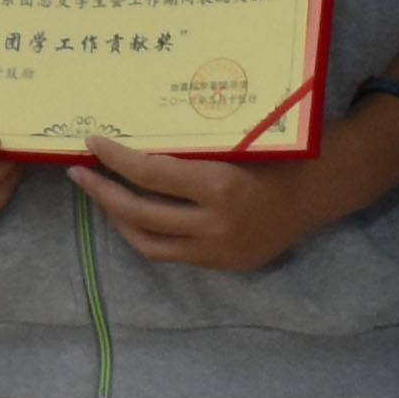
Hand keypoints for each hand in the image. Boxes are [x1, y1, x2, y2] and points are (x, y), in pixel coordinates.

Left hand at [72, 121, 381, 274]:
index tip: (93, 143)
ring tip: (101, 196)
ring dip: (119, 219)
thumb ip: (191, 147)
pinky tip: (135, 216)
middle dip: (103, 193)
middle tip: (80, 174)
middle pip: (140, 213)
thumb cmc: (276, 153)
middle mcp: (215, 224)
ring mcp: (218, 250)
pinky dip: (148, 235)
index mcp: (220, 186)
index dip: (116, 159)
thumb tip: (133, 133)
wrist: (318, 191)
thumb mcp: (235, 141)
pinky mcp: (223, 264)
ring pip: (150, 243)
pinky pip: (173, 254)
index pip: (150, 174)